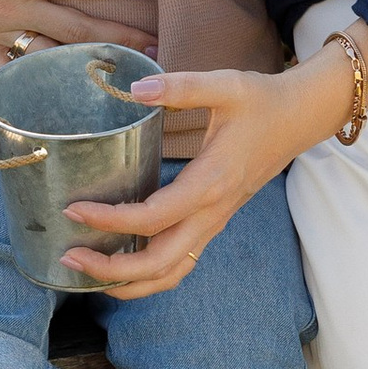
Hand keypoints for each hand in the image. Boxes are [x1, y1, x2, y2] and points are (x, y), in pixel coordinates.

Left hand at [63, 54, 353, 295]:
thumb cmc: (262, 101)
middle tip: (67, 256)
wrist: (300, 118)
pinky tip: (120, 265)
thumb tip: (136, 88)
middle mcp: (212, 213)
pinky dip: (149, 276)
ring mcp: (214, 222)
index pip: (152, 218)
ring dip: (130, 283)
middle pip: (159, 263)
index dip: (109, 220)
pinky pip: (180, 263)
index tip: (73, 209)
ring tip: (87, 274)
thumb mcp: (225, 85)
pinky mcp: (213, 222)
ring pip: (171, 274)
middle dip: (110, 270)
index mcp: (210, 183)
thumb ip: (181, 87)